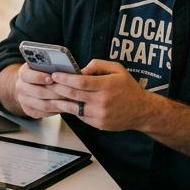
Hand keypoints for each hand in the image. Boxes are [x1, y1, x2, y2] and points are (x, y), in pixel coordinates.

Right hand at [7, 63, 76, 119]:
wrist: (32, 84)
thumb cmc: (43, 72)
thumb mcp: (45, 65)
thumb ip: (53, 66)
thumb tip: (70, 70)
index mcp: (23, 73)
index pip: (27, 75)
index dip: (40, 77)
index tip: (52, 78)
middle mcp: (20, 87)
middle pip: (38, 92)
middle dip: (55, 92)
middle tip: (69, 92)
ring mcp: (23, 100)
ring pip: (42, 105)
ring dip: (58, 103)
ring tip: (70, 101)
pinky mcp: (28, 111)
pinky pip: (44, 113)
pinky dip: (56, 111)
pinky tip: (65, 106)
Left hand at [42, 59, 160, 131]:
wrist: (142, 111)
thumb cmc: (128, 88)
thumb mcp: (117, 69)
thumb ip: (98, 65)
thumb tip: (80, 70)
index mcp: (106, 86)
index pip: (80, 82)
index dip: (65, 78)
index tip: (55, 75)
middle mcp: (102, 101)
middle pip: (73, 94)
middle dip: (57, 88)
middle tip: (47, 83)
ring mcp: (100, 114)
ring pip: (73, 108)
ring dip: (59, 101)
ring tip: (50, 95)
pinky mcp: (98, 124)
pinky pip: (80, 116)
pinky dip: (71, 109)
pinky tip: (64, 103)